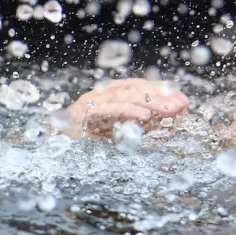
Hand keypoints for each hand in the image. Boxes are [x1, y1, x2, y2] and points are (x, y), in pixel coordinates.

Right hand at [60, 79, 188, 136]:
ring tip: (168, 109)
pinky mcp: (82, 114)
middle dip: (160, 96)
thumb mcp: (118, 131)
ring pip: (124, 96)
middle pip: (134, 89)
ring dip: (149, 102)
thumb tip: (166, 116)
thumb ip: (139, 124)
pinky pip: (109, 109)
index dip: (162, 92)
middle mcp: (100, 94)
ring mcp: (90, 102)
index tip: (183, 101)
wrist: (51, 147)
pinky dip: (128, 111)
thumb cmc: (84, 141)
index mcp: (108, 96)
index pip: (139, 88)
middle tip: (181, 104)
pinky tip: (145, 117)